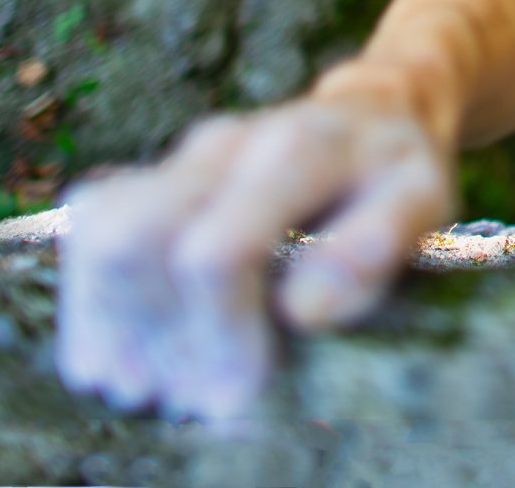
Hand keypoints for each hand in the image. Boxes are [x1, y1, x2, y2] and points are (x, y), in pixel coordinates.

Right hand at [56, 91, 454, 420]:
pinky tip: (118, 360)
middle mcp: (227, 144)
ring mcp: (181, 158)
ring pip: (101, 233)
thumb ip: (376, 248)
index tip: (241, 392)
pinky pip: (90, 230)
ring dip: (113, 325)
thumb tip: (300, 312)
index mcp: (299, 149)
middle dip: (157, 336)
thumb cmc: (397, 174)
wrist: (371, 113)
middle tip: (194, 400)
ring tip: (153, 387)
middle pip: (138, 241)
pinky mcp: (152, 175)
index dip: (218, 334)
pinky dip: (92, 305)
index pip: (217, 251)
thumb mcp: (424, 203)